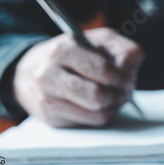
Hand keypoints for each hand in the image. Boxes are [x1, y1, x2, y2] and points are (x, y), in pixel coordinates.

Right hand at [13, 28, 144, 126]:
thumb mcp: (100, 41)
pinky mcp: (49, 116)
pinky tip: (101, 106)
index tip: (129, 79)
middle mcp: (48, 73)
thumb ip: (124, 49)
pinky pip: (89, 123)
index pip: (102, 70)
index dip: (123, 78)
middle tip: (125, 91)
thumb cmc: (75, 54)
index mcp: (63, 49)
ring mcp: (46, 97)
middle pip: (99, 96)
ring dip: (114, 107)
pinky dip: (102, 116)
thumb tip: (131, 67)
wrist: (32, 70)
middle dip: (120, 95)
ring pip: (97, 114)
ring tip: (116, 98)